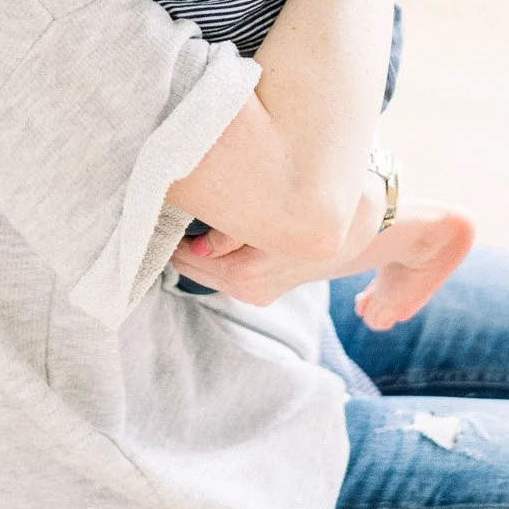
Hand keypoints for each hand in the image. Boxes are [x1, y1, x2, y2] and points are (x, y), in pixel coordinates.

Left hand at [170, 228, 320, 307]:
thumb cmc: (312, 214)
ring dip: (190, 254)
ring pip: (207, 275)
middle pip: (195, 270)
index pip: (192, 258)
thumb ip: (230, 230)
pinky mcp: (261, 292)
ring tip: (173, 227)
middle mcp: (250, 290)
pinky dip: (208, 261)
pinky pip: (223, 276)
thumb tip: (199, 245)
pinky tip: (199, 241)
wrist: (352, 232)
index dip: (171, 237)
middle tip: (157, 220)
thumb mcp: (271, 216)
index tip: (156, 217)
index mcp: (248, 273)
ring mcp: (256, 294)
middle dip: (176, 247)